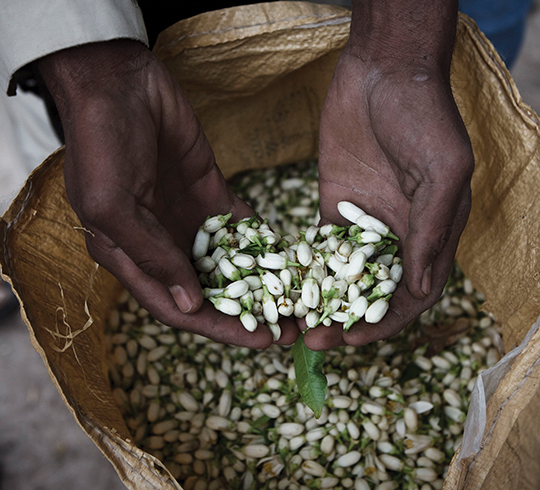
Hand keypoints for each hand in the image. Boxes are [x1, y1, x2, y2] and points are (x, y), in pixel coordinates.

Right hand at [37, 40, 297, 347]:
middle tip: (291, 329)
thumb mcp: (115, 206)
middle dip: (248, 313)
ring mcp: (187, 219)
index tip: (261, 342)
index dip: (219, 328)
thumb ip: (153, 256)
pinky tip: (289, 257)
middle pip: (208, 291)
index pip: (177, 306)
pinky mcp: (209, 193)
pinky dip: (262, 242)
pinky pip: (240, 225)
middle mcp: (161, 243)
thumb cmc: (102, 145)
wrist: (119, 82)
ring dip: (261, 283)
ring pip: (229, 262)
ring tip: (298, 300)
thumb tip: (190, 304)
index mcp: (129, 255)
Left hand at [304, 47, 473, 349]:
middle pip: (371, 292)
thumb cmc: (424, 116)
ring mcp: (363, 222)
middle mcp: (397, 235)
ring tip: (292, 324)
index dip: (384, 321)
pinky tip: (283, 287)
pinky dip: (304, 269)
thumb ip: (429, 229)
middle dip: (344, 320)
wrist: (382, 72)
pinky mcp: (335, 204)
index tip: (351, 339)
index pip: (410, 293)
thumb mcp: (442, 171)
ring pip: (342, 275)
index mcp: (430, 233)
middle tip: (312, 341)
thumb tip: (419, 288)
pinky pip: (319, 246)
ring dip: (321, 302)